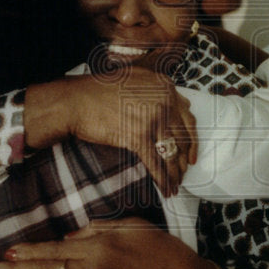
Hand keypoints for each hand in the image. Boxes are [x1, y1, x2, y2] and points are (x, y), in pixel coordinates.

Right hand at [23, 69, 197, 196]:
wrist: (75, 101)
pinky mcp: (138, 136)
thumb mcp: (136, 78)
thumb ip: (158, 90)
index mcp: (165, 86)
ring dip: (175, 173)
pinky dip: (162, 179)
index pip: (187, 117)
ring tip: (175, 184)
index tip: (191, 152)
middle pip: (183, 137)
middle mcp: (163, 101)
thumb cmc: (99, 91)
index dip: (192, 139)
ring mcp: (152, 119)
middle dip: (183, 159)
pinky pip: (156, 163)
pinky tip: (165, 190)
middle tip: (183, 172)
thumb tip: (179, 104)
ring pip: (171, 152)